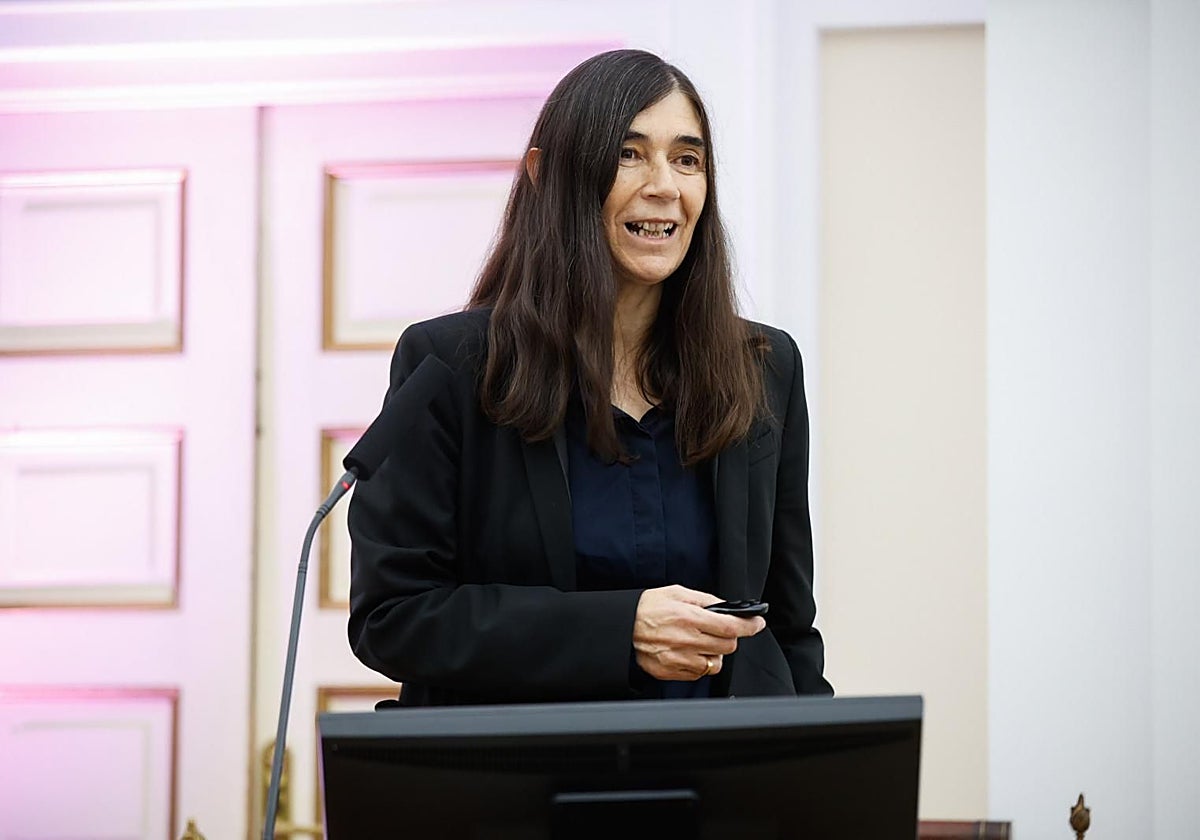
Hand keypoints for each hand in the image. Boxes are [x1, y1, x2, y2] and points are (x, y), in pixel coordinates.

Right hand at [632, 585, 766, 680]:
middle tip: (719, 630)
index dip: (749, 625)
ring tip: (701, 642)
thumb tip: (726, 607)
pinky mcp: (672, 672)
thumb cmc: (648, 607)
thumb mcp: (676, 593)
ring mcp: (679, 659)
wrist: (621, 626)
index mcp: (688, 618)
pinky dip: (700, 663)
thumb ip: (704, 599)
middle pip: (727, 646)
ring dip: (714, 653)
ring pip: (715, 663)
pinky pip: (699, 673)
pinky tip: (689, 651)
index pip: (730, 626)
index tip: (757, 623)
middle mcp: (685, 641)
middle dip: (729, 637)